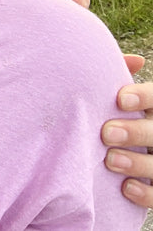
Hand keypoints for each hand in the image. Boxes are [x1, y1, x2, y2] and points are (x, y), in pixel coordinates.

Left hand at [106, 79, 152, 207]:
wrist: (109, 152)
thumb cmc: (109, 117)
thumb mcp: (113, 99)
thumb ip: (116, 79)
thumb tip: (134, 60)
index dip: (145, 98)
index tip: (119, 99)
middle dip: (137, 132)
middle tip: (106, 133)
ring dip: (139, 163)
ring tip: (111, 160)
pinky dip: (147, 193)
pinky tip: (126, 187)